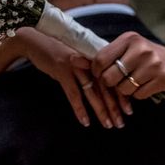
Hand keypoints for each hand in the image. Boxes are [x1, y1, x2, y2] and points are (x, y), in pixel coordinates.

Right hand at [16, 28, 130, 127]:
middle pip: (105, 87)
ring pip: (92, 92)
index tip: (128, 110)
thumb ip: (90, 68)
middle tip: (121, 123)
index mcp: (94, 58)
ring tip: (107, 124)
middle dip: (114, 106)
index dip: (121, 95)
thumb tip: (103, 85)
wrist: (35, 40)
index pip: (112, 78)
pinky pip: (73, 94)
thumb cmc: (57, 50)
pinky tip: (85, 121)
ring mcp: (76, 65)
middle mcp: (88, 61)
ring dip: (100, 110)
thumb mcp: (77, 57)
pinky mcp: (62, 71)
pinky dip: (80, 109)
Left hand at [90, 32, 164, 99]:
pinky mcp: (163, 78)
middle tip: (120, 78)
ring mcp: (154, 64)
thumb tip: (72, 60)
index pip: (100, 59)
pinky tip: (146, 84)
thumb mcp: (123, 51)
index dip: (96, 71)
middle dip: (111, 83)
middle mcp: (142, 49)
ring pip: (123, 89)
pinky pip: (138, 95)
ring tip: (135, 80)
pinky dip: (139, 94)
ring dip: (125, 90)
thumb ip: (100, 57)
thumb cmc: (143, 57)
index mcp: (129, 39)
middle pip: (110, 77)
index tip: (100, 74)